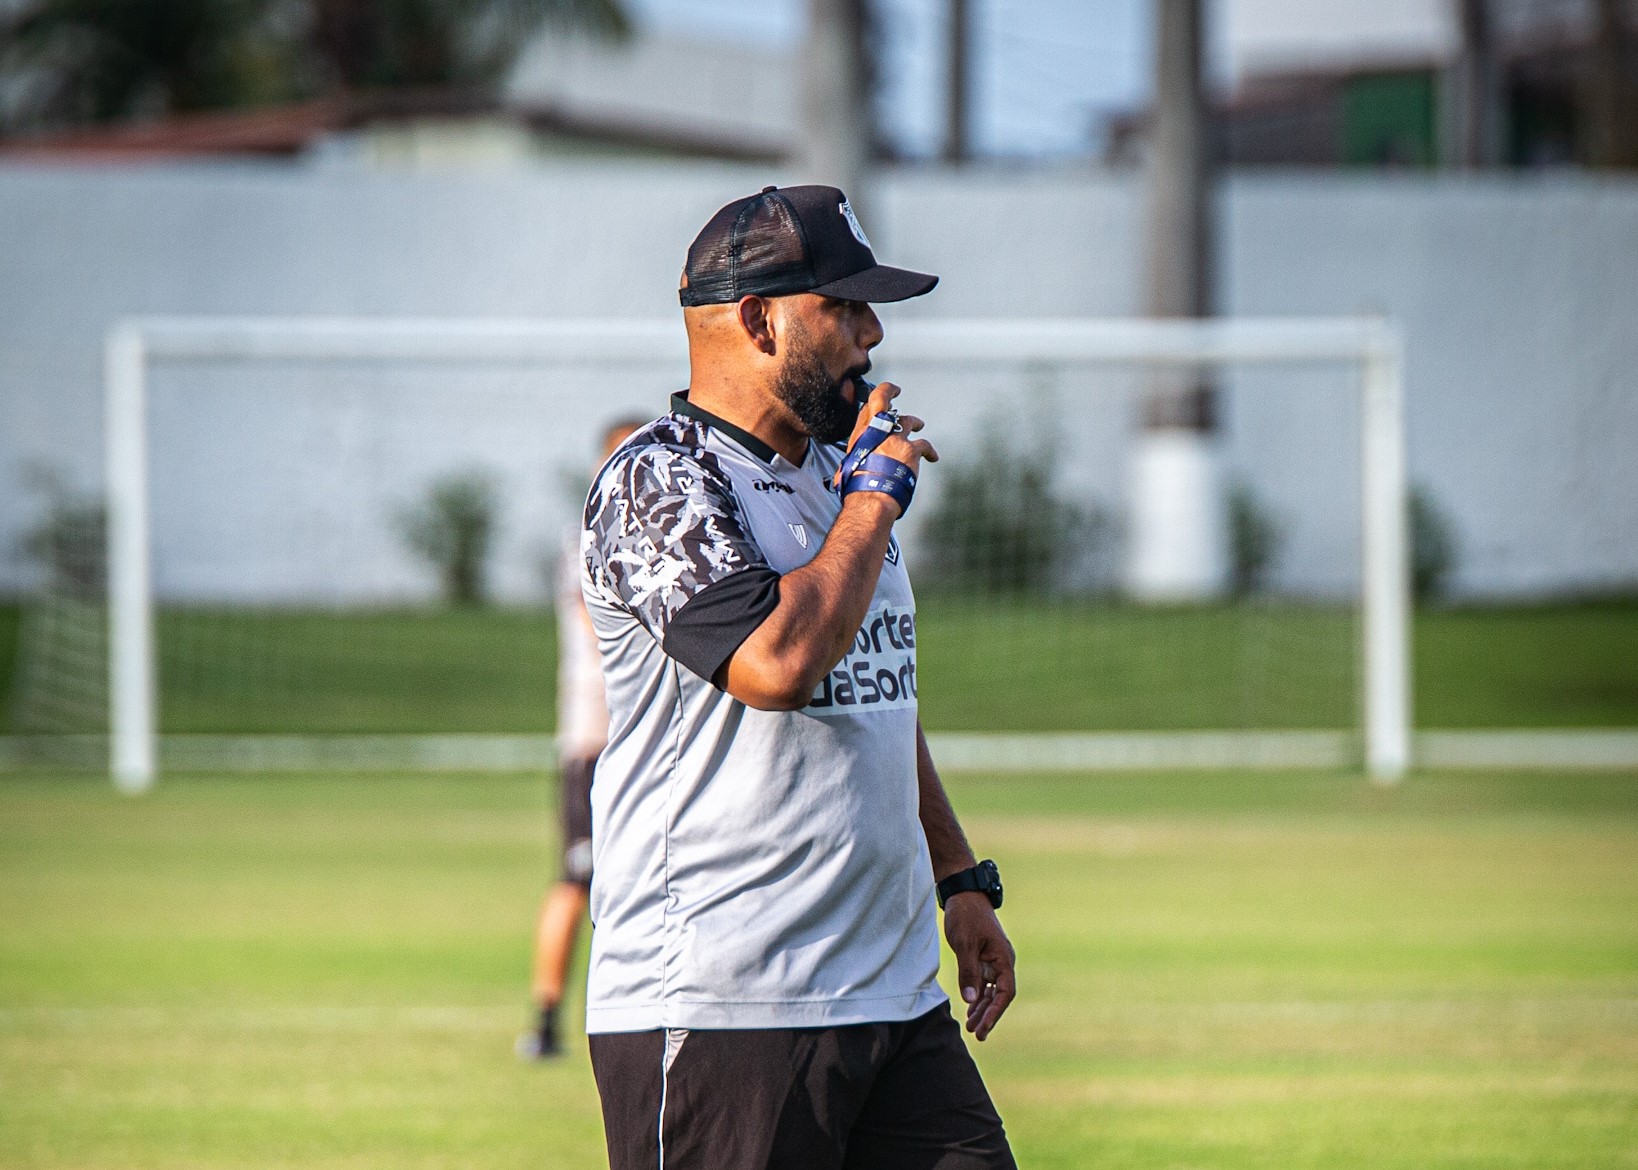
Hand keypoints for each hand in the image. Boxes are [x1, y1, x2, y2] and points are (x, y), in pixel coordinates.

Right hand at [834, 381, 938, 491]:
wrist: (870, 497)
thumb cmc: (857, 488)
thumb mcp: (848, 467)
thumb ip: (857, 459)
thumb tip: (849, 469)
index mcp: (860, 436)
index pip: (867, 408)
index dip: (875, 399)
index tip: (881, 396)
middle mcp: (876, 432)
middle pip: (883, 402)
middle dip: (889, 392)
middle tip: (895, 391)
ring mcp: (895, 438)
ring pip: (908, 421)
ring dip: (914, 422)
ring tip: (919, 425)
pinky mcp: (910, 450)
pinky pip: (924, 445)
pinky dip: (929, 451)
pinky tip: (933, 457)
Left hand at [942, 892, 1015, 1040]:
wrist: (963, 893)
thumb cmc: (965, 915)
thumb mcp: (964, 944)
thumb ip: (968, 972)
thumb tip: (970, 1000)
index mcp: (1004, 958)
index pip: (1005, 992)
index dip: (995, 1012)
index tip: (984, 1028)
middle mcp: (1002, 961)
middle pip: (999, 995)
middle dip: (988, 1015)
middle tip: (976, 1035)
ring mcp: (993, 960)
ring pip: (991, 990)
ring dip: (982, 1008)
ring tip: (971, 1027)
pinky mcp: (983, 957)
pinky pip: (983, 982)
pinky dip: (977, 996)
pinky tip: (970, 1009)